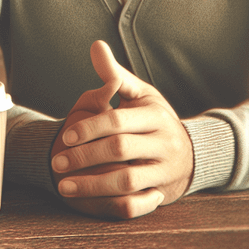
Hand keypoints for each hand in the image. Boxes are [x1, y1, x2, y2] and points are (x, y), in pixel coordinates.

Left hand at [50, 41, 193, 219]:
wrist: (192, 151)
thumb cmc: (155, 117)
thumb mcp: (140, 93)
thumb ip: (115, 74)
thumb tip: (95, 45)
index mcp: (154, 115)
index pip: (117, 121)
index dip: (89, 129)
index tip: (64, 137)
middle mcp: (163, 143)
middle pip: (119, 150)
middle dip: (84, 157)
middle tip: (56, 162)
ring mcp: (165, 170)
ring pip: (126, 182)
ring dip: (92, 186)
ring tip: (63, 186)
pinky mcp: (163, 192)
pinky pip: (137, 203)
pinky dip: (113, 202)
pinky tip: (90, 202)